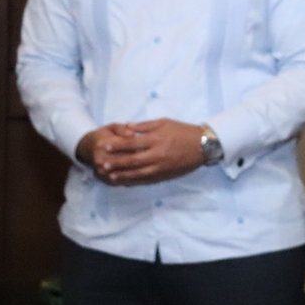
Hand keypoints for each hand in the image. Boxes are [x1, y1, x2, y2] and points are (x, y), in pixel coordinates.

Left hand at [81, 118, 206, 185]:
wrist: (203, 146)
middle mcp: (157, 154)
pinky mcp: (165, 175)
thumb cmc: (183, 131)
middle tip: (101, 164)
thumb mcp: (164, 122)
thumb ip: (145, 126)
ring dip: (122, 174)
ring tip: (109, 175)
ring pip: (138, 172)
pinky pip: (147, 179)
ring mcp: (161, 167)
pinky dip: (135, 181)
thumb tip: (127, 127)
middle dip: (115, 162)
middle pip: (132, 160)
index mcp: (156, 139)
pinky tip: (125, 181)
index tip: (104, 146)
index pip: (132, 143)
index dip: (117, 145)